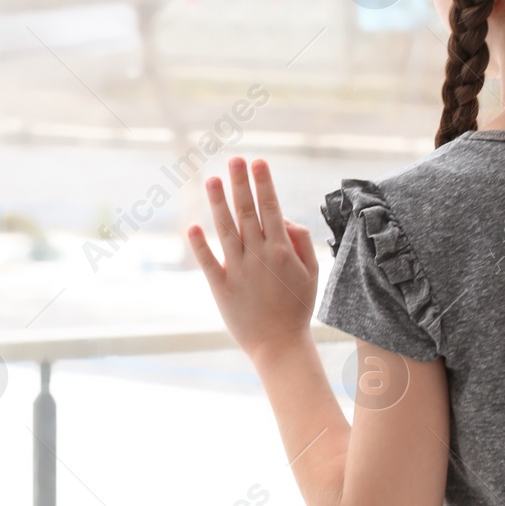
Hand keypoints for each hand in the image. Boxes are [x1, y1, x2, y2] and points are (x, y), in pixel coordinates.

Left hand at [188, 157, 318, 361]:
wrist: (279, 346)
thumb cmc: (297, 307)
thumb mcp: (312, 273)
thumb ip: (300, 242)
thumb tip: (284, 219)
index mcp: (281, 251)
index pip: (270, 208)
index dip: (263, 183)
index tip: (258, 162)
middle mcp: (258, 256)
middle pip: (246, 212)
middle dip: (240, 183)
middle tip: (235, 159)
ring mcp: (237, 271)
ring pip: (225, 230)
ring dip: (218, 203)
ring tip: (211, 180)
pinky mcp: (220, 287)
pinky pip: (208, 261)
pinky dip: (200, 244)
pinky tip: (193, 226)